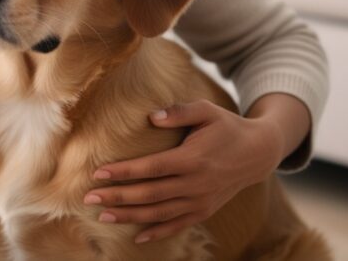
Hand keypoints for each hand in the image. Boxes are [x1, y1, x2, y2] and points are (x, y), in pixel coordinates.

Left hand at [84, 99, 284, 244]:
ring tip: (103, 215)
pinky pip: (178, 225)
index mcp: (193, 159)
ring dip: (130, 216)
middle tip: (89, 197)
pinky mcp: (205, 211)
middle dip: (118, 197)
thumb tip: (152, 116)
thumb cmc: (226, 126)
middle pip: (150, 195)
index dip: (124, 172)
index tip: (98, 173)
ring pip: (160, 214)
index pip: (152, 168)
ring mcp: (201, 201)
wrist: (258, 153)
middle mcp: (196, 184)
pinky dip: (157, 232)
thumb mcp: (207, 110)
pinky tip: (137, 237)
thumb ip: (179, 111)